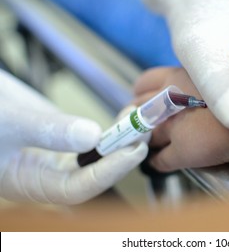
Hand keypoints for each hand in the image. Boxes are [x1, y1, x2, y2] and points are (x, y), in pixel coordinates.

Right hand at [0, 70, 147, 203]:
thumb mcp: (8, 122)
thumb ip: (47, 131)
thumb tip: (93, 136)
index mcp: (31, 182)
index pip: (79, 187)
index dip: (109, 171)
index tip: (133, 150)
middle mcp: (48, 171)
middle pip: (94, 171)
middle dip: (122, 154)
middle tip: (143, 132)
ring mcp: (57, 152)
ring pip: (97, 153)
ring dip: (121, 138)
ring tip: (139, 120)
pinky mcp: (62, 133)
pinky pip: (93, 135)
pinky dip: (111, 125)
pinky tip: (125, 113)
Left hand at [133, 67, 228, 170]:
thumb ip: (214, 72)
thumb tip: (213, 76)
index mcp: (181, 73)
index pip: (148, 83)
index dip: (145, 92)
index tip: (145, 98)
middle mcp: (171, 97)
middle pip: (140, 109)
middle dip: (140, 116)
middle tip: (142, 123)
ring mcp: (175, 124)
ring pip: (146, 135)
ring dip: (146, 139)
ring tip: (146, 144)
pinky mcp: (186, 150)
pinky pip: (161, 161)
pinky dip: (157, 162)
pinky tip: (158, 162)